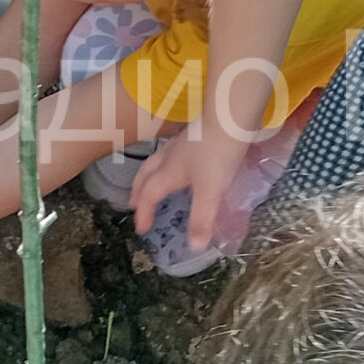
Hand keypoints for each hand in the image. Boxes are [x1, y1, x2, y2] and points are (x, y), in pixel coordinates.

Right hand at [131, 119, 255, 251]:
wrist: (229, 116)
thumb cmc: (217, 154)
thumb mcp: (210, 190)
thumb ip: (201, 218)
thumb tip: (193, 247)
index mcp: (168, 173)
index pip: (148, 195)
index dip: (143, 213)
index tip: (141, 230)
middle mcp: (168, 158)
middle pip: (144, 175)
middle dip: (137, 192)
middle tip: (134, 205)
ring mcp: (180, 145)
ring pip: (155, 163)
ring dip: (148, 178)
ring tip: (151, 186)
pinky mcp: (193, 137)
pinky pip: (170, 156)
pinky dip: (166, 167)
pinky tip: (180, 167)